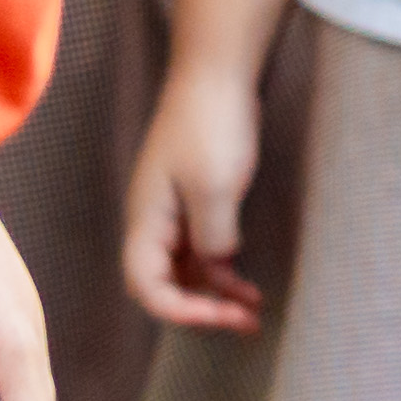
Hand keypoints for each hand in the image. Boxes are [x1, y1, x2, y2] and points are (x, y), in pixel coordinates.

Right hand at [117, 64, 268, 335]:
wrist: (217, 76)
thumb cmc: (211, 124)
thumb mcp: (215, 185)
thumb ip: (213, 234)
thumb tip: (218, 262)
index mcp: (146, 222)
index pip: (146, 287)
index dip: (181, 311)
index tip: (223, 316)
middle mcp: (153, 224)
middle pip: (163, 286)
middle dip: (200, 311)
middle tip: (245, 324)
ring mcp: (173, 214)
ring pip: (186, 272)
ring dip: (214, 296)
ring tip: (253, 315)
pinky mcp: (195, 203)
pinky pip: (202, 251)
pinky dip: (223, 272)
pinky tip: (248, 286)